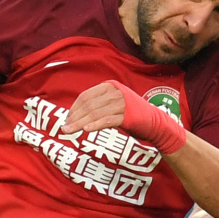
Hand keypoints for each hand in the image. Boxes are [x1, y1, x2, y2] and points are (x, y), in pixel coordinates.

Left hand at [63, 81, 186, 153]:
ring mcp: (122, 103)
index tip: (67, 120)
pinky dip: (95, 125)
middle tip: (64, 128)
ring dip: (79, 123)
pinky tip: (86, 130)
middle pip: (88, 105)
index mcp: (110, 85)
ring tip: (69, 131)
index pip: (86, 96)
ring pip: (94, 113)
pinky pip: (107, 120)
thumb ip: (98, 104)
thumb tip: (74, 113)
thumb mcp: (113, 104)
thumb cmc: (131, 114)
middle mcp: (115, 92)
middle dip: (74, 117)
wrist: (154, 122)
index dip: (74, 108)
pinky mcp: (127, 115)